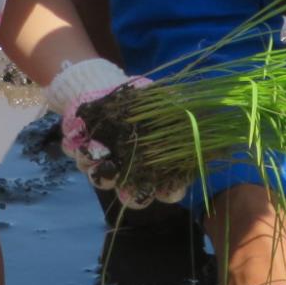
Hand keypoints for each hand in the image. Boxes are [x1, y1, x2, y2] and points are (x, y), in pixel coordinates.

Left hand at [49, 59, 187, 207]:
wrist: (103, 86)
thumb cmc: (141, 98)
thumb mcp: (162, 100)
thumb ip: (180, 110)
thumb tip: (206, 115)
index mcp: (157, 166)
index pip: (169, 190)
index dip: (170, 192)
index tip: (168, 188)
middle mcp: (131, 174)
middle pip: (133, 198)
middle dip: (129, 194)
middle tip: (129, 181)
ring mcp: (106, 167)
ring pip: (102, 179)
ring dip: (99, 169)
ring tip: (96, 151)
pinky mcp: (82, 155)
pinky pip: (80, 158)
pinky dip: (79, 148)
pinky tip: (81, 135)